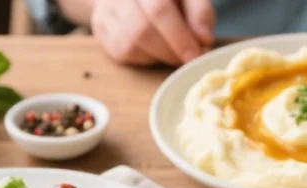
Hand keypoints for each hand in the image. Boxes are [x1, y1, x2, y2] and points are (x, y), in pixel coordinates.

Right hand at [91, 0, 214, 65]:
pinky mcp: (101, 28)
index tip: (194, 55)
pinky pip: (123, 52)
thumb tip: (204, 39)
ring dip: (159, 56)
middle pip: (142, 29)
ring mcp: (107, 9)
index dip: (179, 36)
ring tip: (174, 53)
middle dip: (170, 51)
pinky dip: (145, 58)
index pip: (159, 9)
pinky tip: (155, 50)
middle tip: (187, 60)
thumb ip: (200, 14)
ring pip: (131, 44)